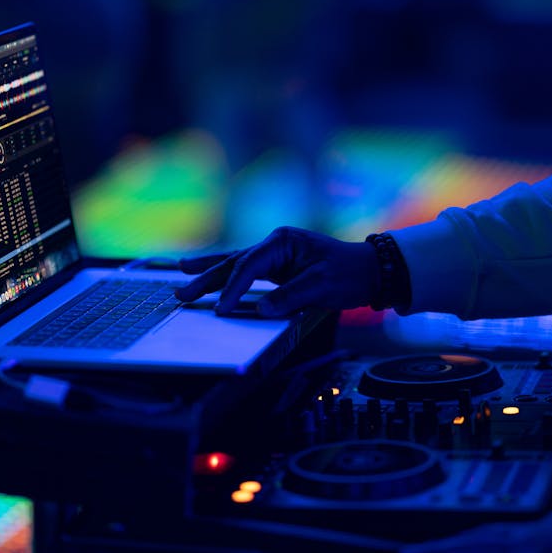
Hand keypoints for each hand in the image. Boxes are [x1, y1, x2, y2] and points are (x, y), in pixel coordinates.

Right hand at [176, 226, 379, 316]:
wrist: (370, 271)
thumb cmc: (349, 275)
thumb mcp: (321, 286)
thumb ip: (289, 297)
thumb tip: (261, 310)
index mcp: (283, 242)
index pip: (249, 267)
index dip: (233, 290)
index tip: (222, 310)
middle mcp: (275, 244)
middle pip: (234, 263)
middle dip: (207, 278)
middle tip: (183, 294)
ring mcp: (274, 254)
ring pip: (235, 264)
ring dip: (209, 272)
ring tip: (181, 272)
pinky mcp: (277, 267)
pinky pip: (246, 271)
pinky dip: (226, 276)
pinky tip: (207, 273)